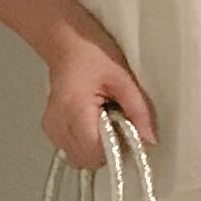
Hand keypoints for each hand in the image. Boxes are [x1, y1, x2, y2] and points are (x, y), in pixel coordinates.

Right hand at [42, 32, 157, 170]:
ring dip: (94, 147)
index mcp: (75, 111)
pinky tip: (91, 121)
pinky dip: (83, 142)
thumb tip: (150, 139)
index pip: (95, 153)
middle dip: (106, 149)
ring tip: (102, 118)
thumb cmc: (92, 52)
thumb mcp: (123, 77)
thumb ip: (138, 110)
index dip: (115, 148)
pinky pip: (69, 149)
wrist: (64, 39)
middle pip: (86, 161)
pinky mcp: (50, 127)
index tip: (125, 131)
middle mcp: (57, 124)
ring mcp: (50, 127)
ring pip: (77, 158)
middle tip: (115, 122)